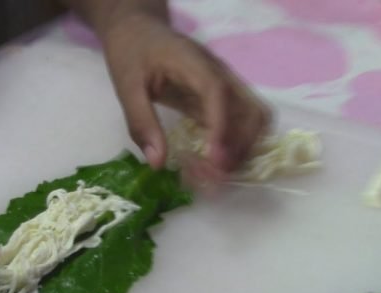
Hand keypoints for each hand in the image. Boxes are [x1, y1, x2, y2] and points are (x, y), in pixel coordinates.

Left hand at [102, 14, 270, 179]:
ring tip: (217, 173)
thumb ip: (141, 123)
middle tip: (215, 174)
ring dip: (243, 149)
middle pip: (252, 110)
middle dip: (241, 145)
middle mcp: (219, 75)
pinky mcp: (221, 100)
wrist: (138, 30)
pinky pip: (240, 124)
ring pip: (254, 119)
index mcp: (194, 64)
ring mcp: (225, 87)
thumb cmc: (132, 53)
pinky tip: (213, 164)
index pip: (219, 94)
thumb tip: (158, 164)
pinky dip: (234, 146)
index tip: (214, 160)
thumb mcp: (127, 87)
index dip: (222, 128)